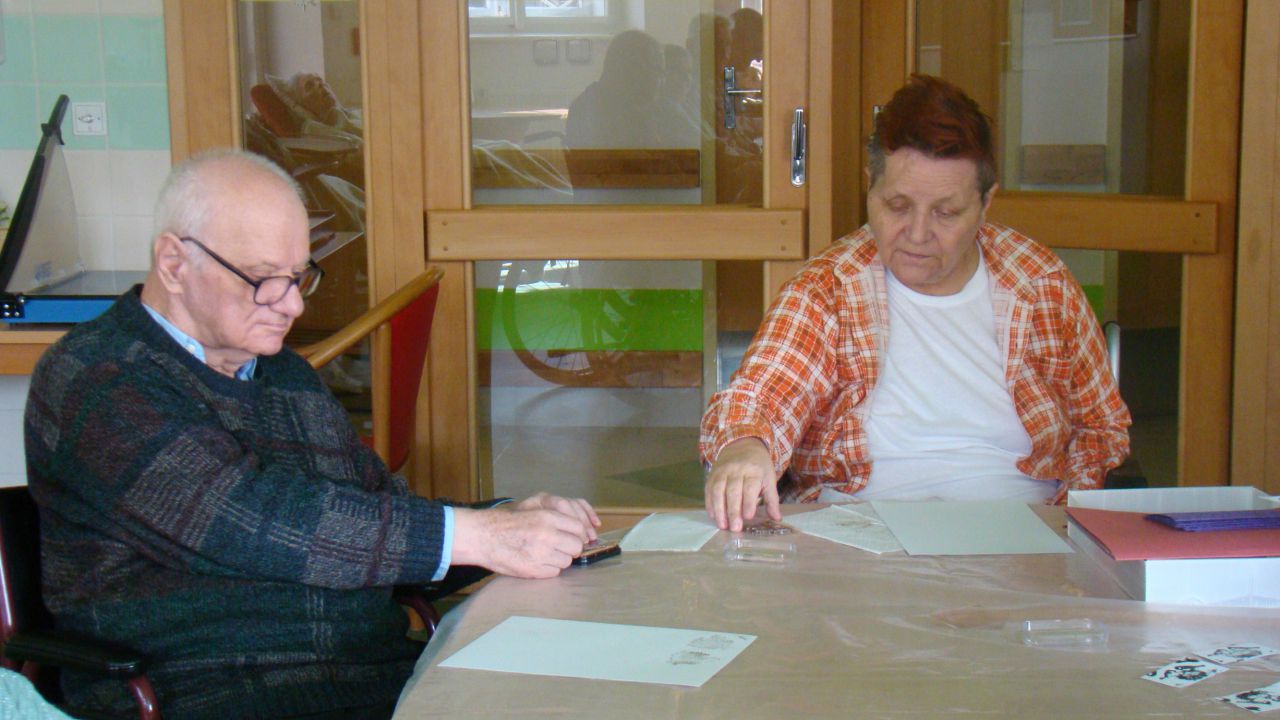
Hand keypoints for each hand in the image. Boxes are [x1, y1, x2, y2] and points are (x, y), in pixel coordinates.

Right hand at [451, 495, 600, 578]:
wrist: (483, 536)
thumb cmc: (507, 524)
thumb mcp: (533, 512)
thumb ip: (555, 521)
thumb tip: (579, 534)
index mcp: (548, 517)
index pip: (578, 528)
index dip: (578, 535)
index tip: (573, 538)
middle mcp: (547, 534)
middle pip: (576, 547)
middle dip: (570, 549)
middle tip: (560, 549)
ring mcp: (541, 553)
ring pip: (566, 561)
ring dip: (559, 560)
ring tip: (544, 555)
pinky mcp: (534, 570)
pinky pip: (554, 572)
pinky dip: (548, 569)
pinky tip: (536, 562)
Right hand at [704, 437, 779, 531]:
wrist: (741, 445)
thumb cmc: (758, 466)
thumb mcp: (769, 478)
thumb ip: (771, 499)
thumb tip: (777, 518)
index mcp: (754, 471)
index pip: (750, 488)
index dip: (748, 503)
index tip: (748, 517)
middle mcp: (736, 470)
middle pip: (733, 491)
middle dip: (733, 510)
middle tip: (735, 528)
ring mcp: (722, 472)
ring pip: (718, 491)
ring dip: (719, 510)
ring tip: (722, 525)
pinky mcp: (712, 475)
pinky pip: (709, 490)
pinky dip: (710, 503)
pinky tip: (713, 516)